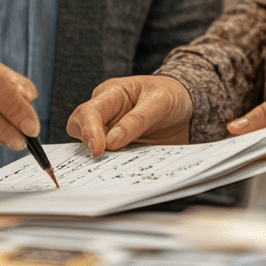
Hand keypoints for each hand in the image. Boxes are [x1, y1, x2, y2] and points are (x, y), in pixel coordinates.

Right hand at [66, 75, 193, 156]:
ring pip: (91, 148)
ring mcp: (110, 131)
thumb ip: (137, 120)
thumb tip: (111, 142)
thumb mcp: (160, 101)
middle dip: (87, 143)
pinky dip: (114, 166)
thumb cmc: (171, 94)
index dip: (89, 131)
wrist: (187, 106)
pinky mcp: (120, 148)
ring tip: (120, 165)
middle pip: (78, 128)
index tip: (98, 150)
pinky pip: (110, 160)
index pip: (88, 112)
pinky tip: (126, 171)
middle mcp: (105, 113)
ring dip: (102, 159)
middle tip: (105, 158)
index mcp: (111, 94)